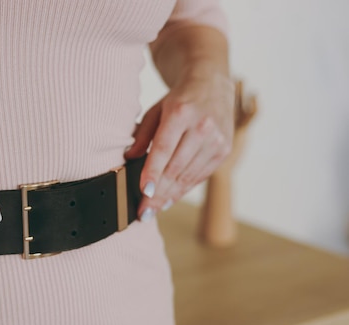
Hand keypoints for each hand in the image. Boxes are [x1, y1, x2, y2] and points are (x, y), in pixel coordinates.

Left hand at [124, 71, 234, 219]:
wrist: (212, 84)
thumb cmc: (178, 100)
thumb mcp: (155, 110)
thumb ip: (142, 135)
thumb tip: (129, 158)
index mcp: (181, 113)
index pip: (164, 149)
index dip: (153, 173)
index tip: (144, 192)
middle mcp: (202, 127)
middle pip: (176, 167)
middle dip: (158, 193)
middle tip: (142, 212)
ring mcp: (217, 140)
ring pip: (188, 176)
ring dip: (169, 196)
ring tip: (152, 210)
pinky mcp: (224, 150)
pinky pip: (200, 176)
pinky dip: (183, 190)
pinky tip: (169, 200)